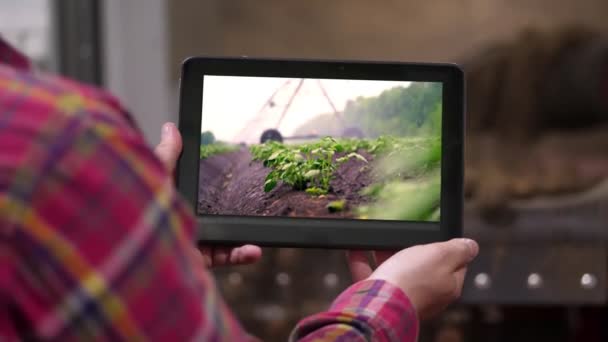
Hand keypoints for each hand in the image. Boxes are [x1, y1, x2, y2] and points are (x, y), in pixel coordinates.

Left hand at [154, 122, 262, 266]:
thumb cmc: (140, 211)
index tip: (232, 181)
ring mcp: (189, 245)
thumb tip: (171, 128)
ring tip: (257, 235)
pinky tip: (253, 250)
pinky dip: (240, 255)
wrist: (137, 251)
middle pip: (215, 218)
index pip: (195, 194)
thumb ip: (166, 155)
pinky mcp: (196, 263)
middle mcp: (180, 224)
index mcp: (172, 203)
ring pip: (223, 239)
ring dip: (243, 238)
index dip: (212, 189)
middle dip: (236, 214)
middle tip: (253, 206)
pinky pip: (222, 258)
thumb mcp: (155, 176)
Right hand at [347, 238, 478, 319]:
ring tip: (378, 238)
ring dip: (385, 253)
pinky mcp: (379, 297)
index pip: (454, 264)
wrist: (378, 303)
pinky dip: (362, 261)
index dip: (446, 248)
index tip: (437, 236)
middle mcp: (426, 295)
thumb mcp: (442, 255)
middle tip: (406, 234)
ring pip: (395, 270)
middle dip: (412, 249)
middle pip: (423, 267)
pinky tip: (355, 249)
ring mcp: (402, 296)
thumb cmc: (412, 281)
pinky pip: (370, 276)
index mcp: (447, 286)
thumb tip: (471, 246)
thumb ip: (459, 250)